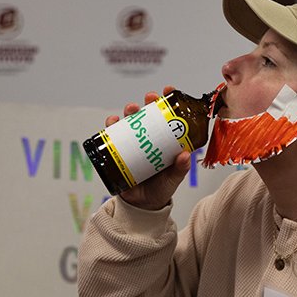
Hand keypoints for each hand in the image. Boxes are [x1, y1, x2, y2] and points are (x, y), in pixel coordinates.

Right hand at [106, 86, 190, 209]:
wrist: (141, 206)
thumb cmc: (161, 190)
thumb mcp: (173, 179)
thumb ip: (179, 169)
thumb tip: (185, 156)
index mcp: (166, 141)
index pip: (168, 116)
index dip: (168, 101)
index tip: (168, 90)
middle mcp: (150, 137)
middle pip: (149, 114)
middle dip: (148, 102)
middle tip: (149, 99)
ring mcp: (134, 142)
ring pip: (131, 121)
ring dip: (130, 111)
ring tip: (131, 109)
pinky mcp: (119, 150)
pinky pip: (113, 135)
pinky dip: (111, 126)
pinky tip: (112, 121)